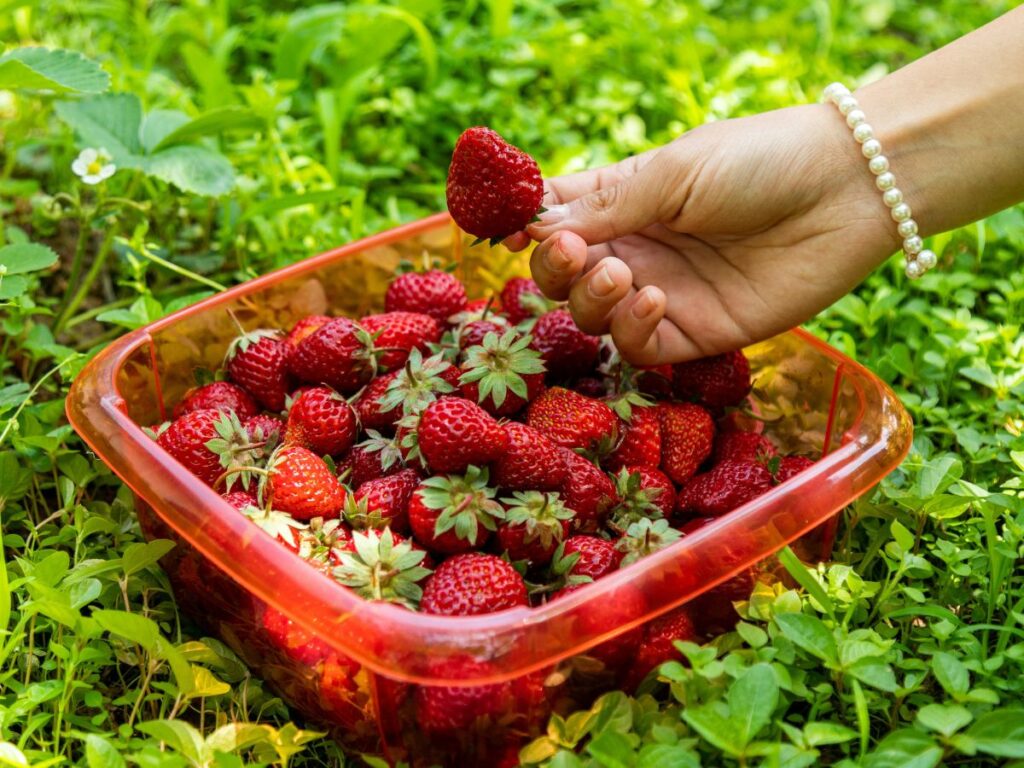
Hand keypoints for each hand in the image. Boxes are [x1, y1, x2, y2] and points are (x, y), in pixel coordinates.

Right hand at [505, 104, 899, 364]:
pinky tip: (655, 297)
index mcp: (624, 200)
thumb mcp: (673, 172)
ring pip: (592, 317)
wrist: (844, 189)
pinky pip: (640, 347)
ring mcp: (663, 293)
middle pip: (562, 276)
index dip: (525, 228)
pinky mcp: (696, 332)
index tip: (503, 231)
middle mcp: (636, 249)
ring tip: (618, 271)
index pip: (555, 219)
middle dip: (554, 269)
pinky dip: (633, 328)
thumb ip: (605, 207)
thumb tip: (533, 228)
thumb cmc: (758, 159)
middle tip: (574, 252)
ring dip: (590, 298)